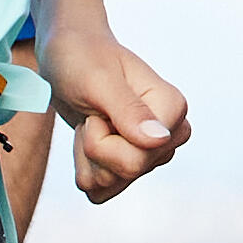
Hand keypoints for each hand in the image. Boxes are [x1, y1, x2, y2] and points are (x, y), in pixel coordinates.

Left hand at [34, 19, 187, 204]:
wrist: (69, 53)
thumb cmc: (82, 57)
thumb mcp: (98, 80)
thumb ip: (128, 110)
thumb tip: (160, 140)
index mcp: (173, 109)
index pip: (137, 159)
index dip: (102, 139)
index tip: (100, 106)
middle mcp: (170, 134)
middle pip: (126, 173)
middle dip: (93, 148)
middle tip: (93, 113)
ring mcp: (152, 152)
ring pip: (111, 184)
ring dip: (86, 155)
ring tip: (91, 120)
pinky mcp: (131, 164)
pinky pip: (101, 190)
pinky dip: (84, 166)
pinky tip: (88, 136)